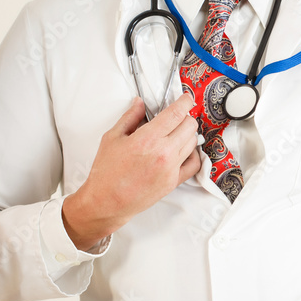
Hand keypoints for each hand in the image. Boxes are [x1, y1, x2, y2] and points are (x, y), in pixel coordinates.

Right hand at [62, 94, 200, 248]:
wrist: (106, 202)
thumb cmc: (106, 172)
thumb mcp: (112, 138)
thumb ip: (129, 117)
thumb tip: (139, 103)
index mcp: (148, 139)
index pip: (176, 113)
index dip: (185, 102)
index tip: (186, 98)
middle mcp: (163, 153)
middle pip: (189, 125)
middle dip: (185, 116)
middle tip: (176, 116)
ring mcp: (171, 168)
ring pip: (192, 142)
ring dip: (187, 133)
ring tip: (175, 132)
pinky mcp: (173, 182)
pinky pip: (194, 164)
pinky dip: (192, 153)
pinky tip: (182, 150)